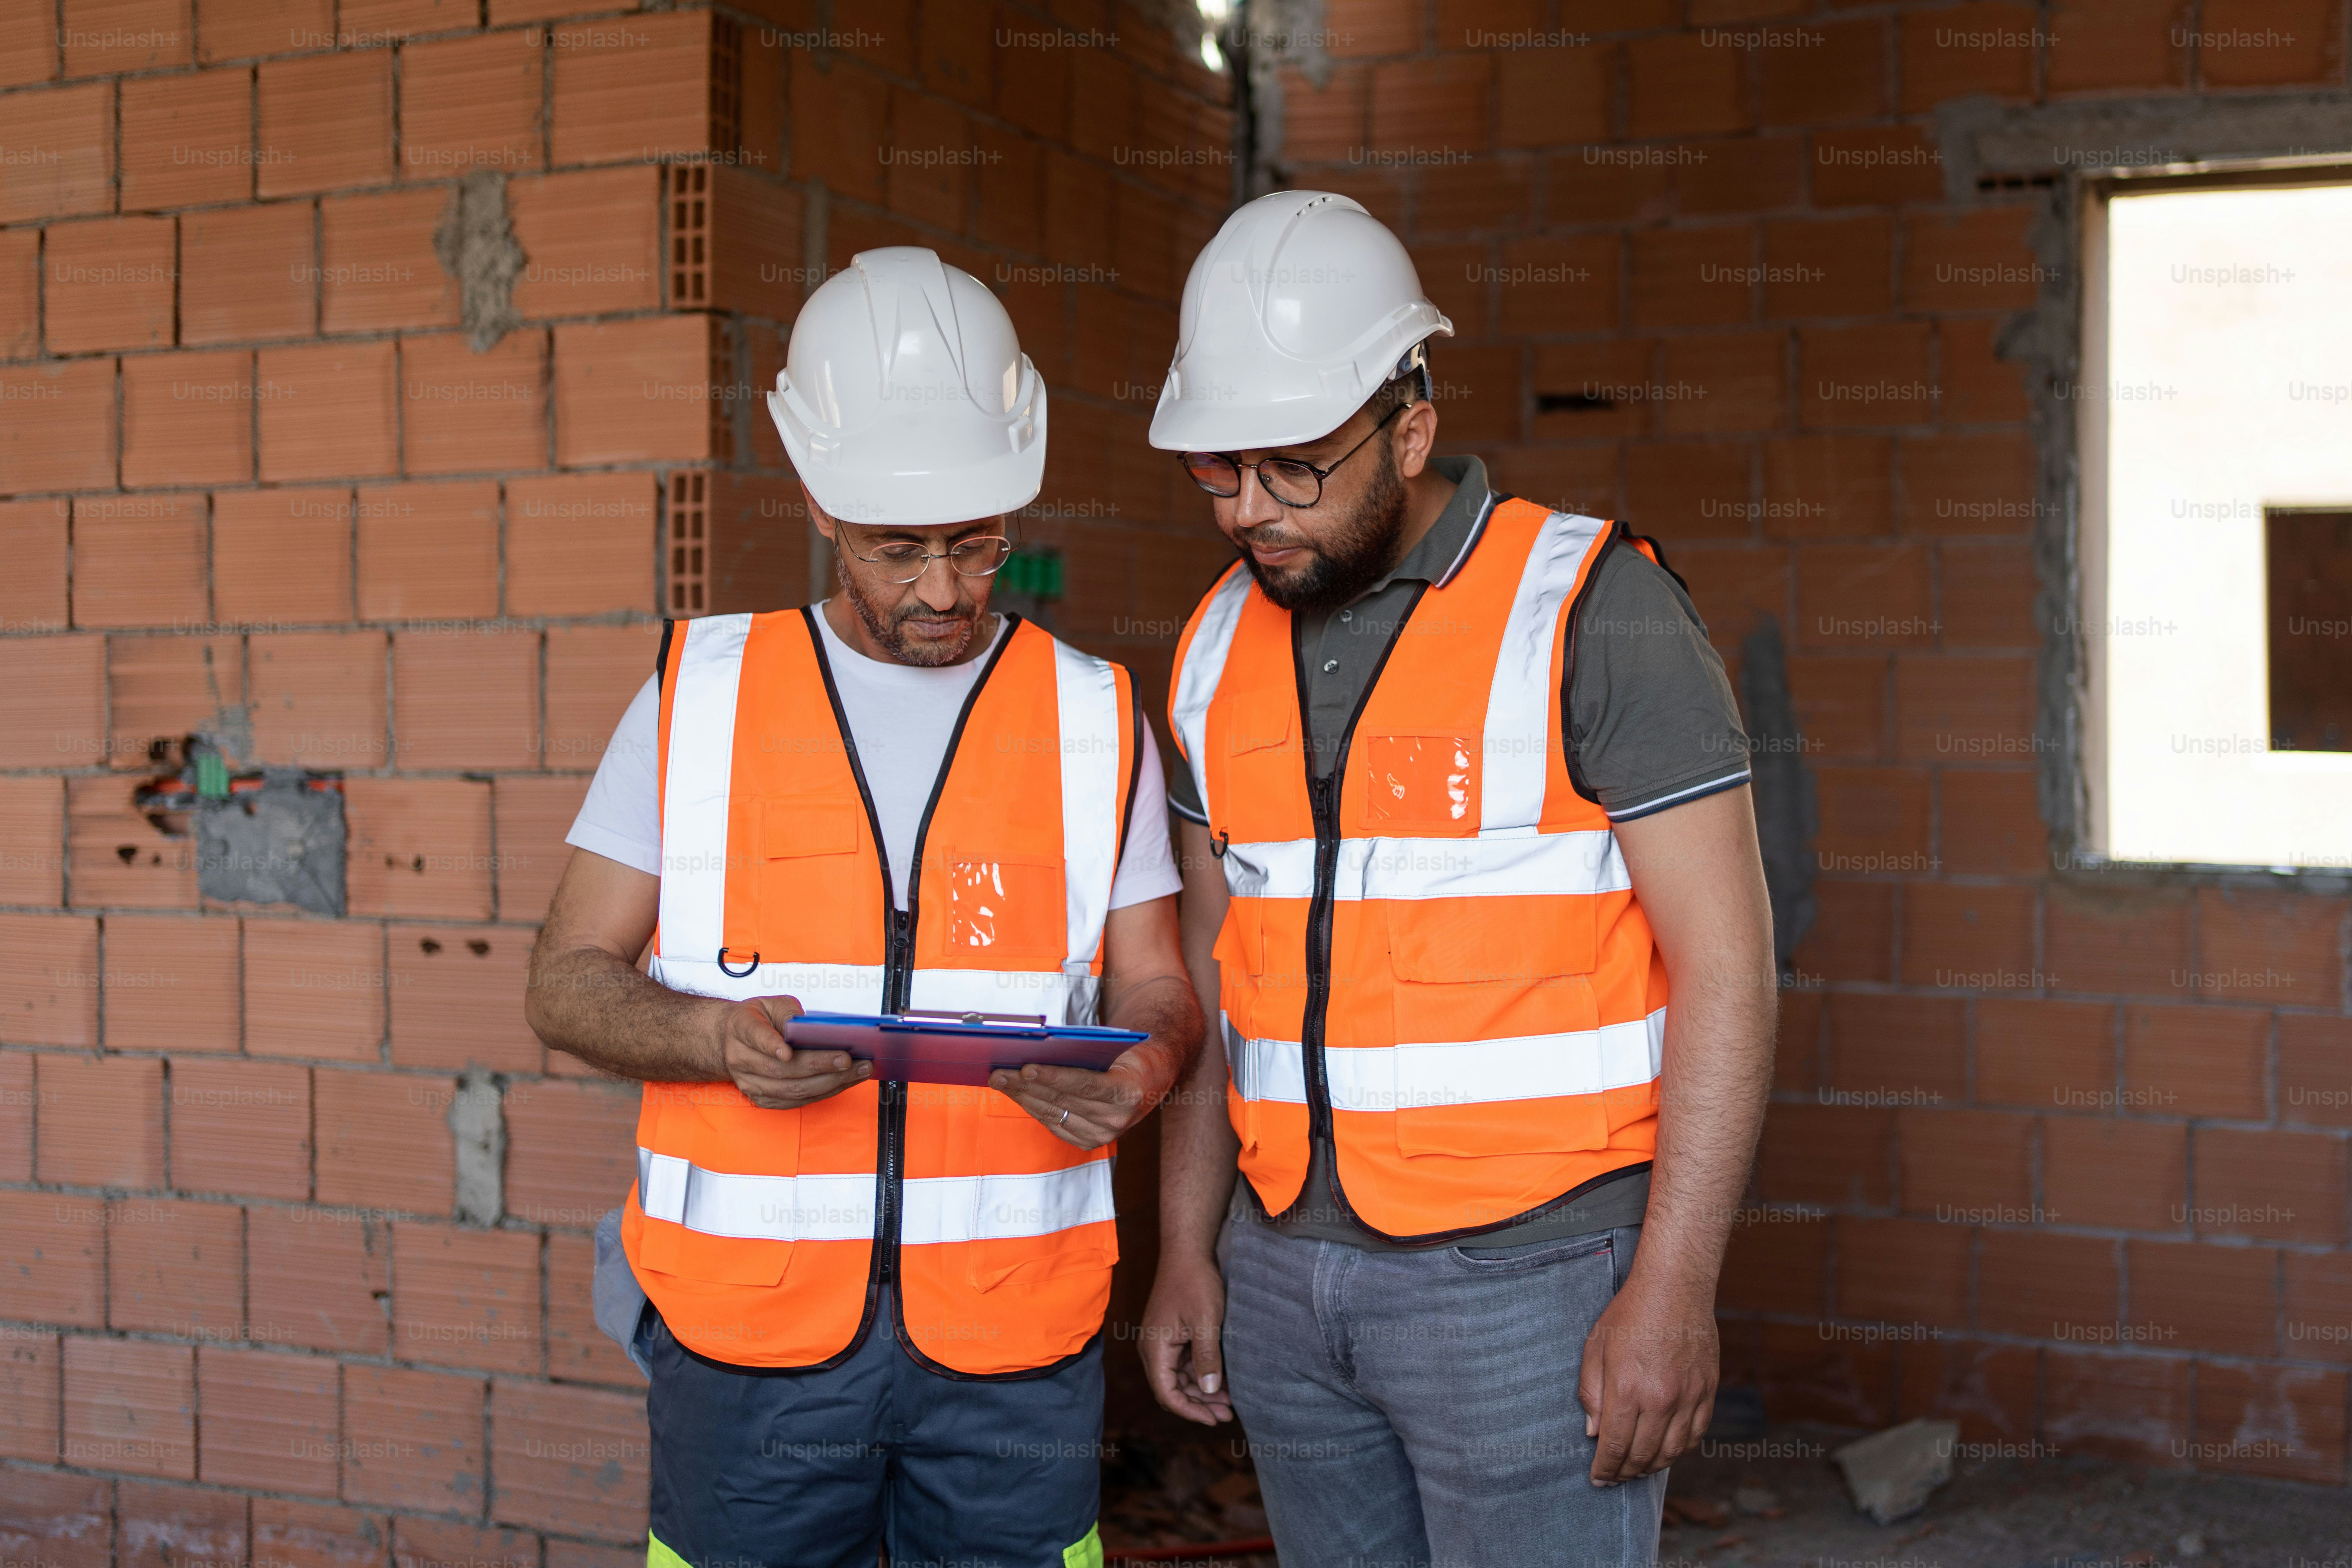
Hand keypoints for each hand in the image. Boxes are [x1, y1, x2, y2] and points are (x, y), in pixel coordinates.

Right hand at [715, 995, 870, 1108]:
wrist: (733, 1040)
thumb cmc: (759, 1019)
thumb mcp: (771, 1003)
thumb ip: (788, 1013)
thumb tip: (811, 1030)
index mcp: (741, 1028)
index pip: (756, 1037)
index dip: (771, 1045)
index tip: (788, 1052)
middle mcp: (741, 1059)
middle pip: (781, 1069)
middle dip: (819, 1065)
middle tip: (849, 1059)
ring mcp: (750, 1083)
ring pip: (791, 1090)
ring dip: (829, 1082)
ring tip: (858, 1071)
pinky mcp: (763, 1099)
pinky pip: (796, 1101)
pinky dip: (824, 1092)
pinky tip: (845, 1082)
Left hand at [987, 1039, 1180, 1149]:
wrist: (1153, 1078)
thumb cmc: (1131, 1054)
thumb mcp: (1118, 1046)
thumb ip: (1087, 1052)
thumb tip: (1042, 1048)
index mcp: (1127, 1093)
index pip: (1083, 1084)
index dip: (1053, 1076)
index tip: (1026, 1067)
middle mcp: (1117, 1119)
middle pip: (1063, 1100)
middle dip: (1026, 1086)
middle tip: (999, 1072)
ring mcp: (1103, 1135)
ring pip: (1054, 1114)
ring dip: (1023, 1098)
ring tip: (1001, 1081)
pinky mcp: (1091, 1142)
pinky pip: (1055, 1124)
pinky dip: (1034, 1109)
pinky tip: (1018, 1095)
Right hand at [1140, 1249, 1232, 1424]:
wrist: (1187, 1252)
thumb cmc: (1195, 1283)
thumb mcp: (1206, 1321)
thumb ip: (1207, 1357)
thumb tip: (1211, 1390)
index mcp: (1155, 1348)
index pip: (1167, 1393)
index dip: (1190, 1411)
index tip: (1214, 1419)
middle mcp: (1153, 1349)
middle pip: (1172, 1390)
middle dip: (1198, 1405)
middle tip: (1227, 1414)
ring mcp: (1161, 1343)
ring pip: (1179, 1379)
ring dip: (1201, 1392)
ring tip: (1229, 1402)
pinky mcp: (1171, 1336)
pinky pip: (1183, 1364)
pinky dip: (1201, 1375)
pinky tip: (1222, 1381)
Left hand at [1576, 1269, 1719, 1485]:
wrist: (1675, 1287)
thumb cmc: (1629, 1314)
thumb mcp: (1595, 1347)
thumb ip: (1592, 1393)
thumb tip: (1594, 1433)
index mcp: (1628, 1388)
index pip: (1615, 1446)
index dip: (1605, 1468)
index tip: (1597, 1479)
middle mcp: (1661, 1398)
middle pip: (1643, 1455)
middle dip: (1625, 1473)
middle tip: (1615, 1478)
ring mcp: (1689, 1396)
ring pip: (1673, 1451)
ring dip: (1653, 1466)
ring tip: (1638, 1469)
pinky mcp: (1707, 1391)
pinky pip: (1697, 1434)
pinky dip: (1681, 1450)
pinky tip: (1667, 1451)